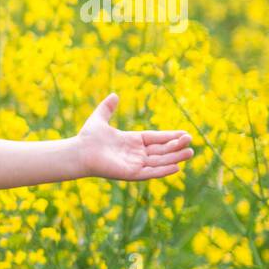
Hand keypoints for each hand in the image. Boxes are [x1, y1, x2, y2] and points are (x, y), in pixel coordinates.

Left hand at [76, 93, 193, 181]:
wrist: (77, 152)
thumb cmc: (87, 138)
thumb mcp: (99, 119)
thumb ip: (107, 108)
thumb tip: (114, 95)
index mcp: (132, 141)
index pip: (156, 138)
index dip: (170, 136)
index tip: (185, 133)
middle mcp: (135, 154)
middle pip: (161, 150)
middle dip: (176, 147)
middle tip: (191, 142)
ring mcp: (134, 164)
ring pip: (159, 161)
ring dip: (174, 158)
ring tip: (190, 153)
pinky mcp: (130, 174)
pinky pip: (150, 172)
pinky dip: (163, 170)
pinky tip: (176, 167)